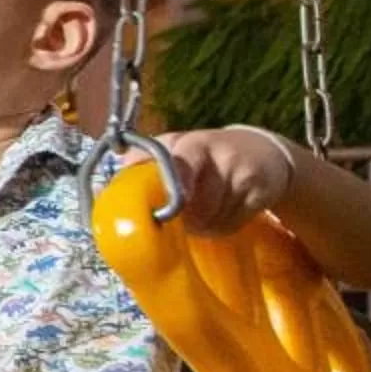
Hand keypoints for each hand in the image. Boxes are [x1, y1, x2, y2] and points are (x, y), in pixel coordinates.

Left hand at [151, 127, 300, 234]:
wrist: (265, 153)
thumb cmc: (209, 155)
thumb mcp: (177, 148)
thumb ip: (143, 163)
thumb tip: (105, 186)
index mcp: (191, 144)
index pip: (178, 166)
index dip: (170, 191)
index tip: (161, 209)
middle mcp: (220, 155)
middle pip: (192, 203)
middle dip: (182, 216)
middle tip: (178, 214)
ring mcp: (242, 174)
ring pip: (209, 219)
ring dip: (201, 224)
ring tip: (203, 211)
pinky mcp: (260, 193)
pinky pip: (230, 224)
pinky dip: (220, 227)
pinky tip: (222, 212)